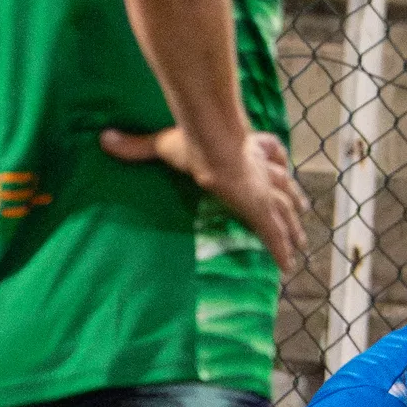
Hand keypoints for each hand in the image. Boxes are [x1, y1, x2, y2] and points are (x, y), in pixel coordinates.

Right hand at [99, 122, 308, 273]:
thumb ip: (137, 145)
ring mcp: (264, 191)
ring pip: (287, 211)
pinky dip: (282, 251)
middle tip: (302, 209)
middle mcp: (260, 170)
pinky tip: (287, 267)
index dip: (274, 158)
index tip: (280, 164)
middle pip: (284, 185)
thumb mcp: (163, 142)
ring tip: (301, 241)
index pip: (268, 153)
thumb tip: (104, 139)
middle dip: (293, 198)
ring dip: (294, 226)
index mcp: (244, 150)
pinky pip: (275, 236)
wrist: (213, 146)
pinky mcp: (261, 211)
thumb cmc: (194, 141)